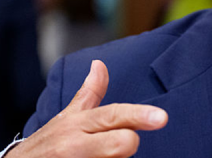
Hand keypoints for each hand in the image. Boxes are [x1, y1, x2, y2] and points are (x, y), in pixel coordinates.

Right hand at [7, 60, 167, 157]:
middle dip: (128, 146)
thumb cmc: (49, 143)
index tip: (162, 117)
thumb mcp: (67, 117)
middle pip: (123, 144)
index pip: (113, 115)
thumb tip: (100, 63)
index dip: (138, 115)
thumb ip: (89, 93)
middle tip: (117, 148)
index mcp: (78, 123)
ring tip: (94, 156)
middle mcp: (76, 145)